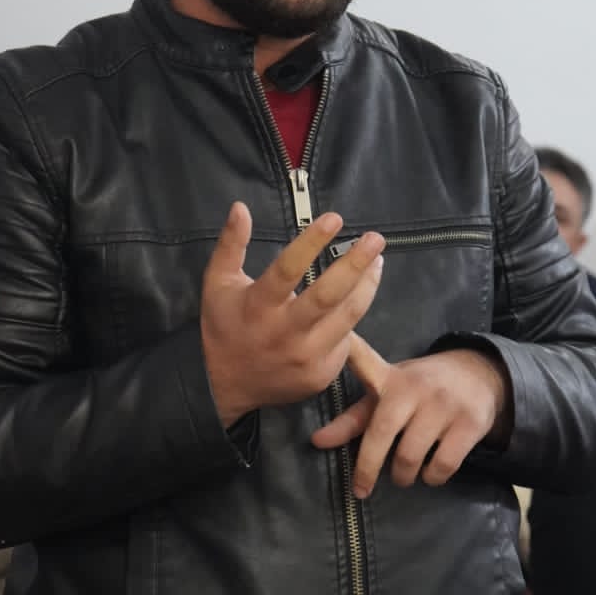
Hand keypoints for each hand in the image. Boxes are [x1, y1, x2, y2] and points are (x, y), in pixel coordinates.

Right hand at [200, 202, 384, 425]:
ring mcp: (306, 358)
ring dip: (367, 286)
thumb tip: (240, 207)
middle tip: (375, 239)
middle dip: (356, 265)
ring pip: (347, 317)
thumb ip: (230, 245)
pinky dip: (351, 316)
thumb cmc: (224, 327)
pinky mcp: (322, 375)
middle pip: (328, 296)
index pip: (288, 269)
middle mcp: (284, 334)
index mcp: (257, 307)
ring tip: (377, 261)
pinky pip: (345, 340)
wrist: (225, 387)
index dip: (311, 242)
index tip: (335, 218)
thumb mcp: (218, 283)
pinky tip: (356, 297)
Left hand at [312, 338, 509, 497]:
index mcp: (390, 378)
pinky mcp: (470, 422)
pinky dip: (433, 477)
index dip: (353, 351)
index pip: (367, 361)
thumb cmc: (421, 390)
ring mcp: (444, 403)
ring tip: (404, 474)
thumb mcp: (388, 395)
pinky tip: (431, 472)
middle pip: (382, 431)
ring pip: (411, 455)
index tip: (341, 343)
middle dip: (367, 468)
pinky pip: (443, 464)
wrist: (479, 376)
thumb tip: (316, 441)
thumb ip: (352, 421)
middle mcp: (415, 387)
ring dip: (403, 475)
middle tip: (363, 487)